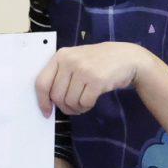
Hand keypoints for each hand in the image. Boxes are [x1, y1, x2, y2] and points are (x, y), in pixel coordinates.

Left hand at [34, 42, 156, 116]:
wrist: (126, 57)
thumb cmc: (98, 61)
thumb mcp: (75, 60)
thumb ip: (61, 75)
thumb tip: (48, 101)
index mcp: (60, 56)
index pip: (41, 82)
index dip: (42, 100)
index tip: (46, 111)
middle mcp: (69, 61)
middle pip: (56, 96)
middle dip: (64, 107)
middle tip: (73, 108)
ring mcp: (83, 70)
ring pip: (70, 101)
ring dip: (76, 108)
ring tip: (83, 103)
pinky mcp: (97, 80)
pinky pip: (84, 103)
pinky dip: (87, 107)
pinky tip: (92, 101)